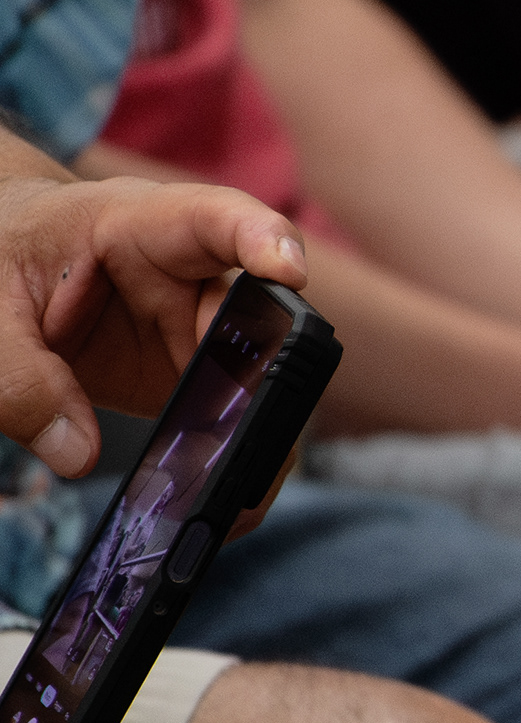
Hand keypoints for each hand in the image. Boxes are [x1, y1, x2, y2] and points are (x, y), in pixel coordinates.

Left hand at [0, 175, 305, 475]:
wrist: (9, 266)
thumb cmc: (5, 258)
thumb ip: (20, 376)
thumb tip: (75, 454)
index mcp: (141, 227)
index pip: (216, 219)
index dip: (262, 237)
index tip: (290, 269)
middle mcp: (191, 278)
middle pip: (255, 322)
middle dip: (265, 374)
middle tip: (252, 423)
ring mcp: (198, 332)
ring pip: (255, 381)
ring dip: (251, 437)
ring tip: (231, 493)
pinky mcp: (191, 380)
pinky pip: (227, 421)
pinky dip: (226, 465)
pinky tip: (212, 502)